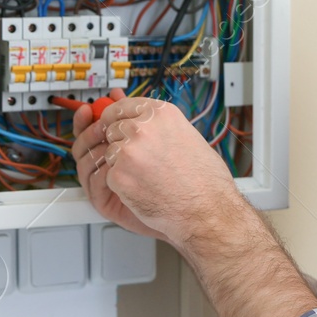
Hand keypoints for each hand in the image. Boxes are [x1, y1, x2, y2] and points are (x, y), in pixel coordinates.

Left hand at [71, 95, 240, 249]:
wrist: (207, 210)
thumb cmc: (204, 180)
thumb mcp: (187, 137)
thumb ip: (158, 125)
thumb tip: (139, 115)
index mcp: (161, 114)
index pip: (123, 105)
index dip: (117, 116)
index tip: (115, 122)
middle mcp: (143, 128)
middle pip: (112, 128)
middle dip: (120, 143)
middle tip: (138, 160)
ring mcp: (128, 152)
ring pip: (109, 153)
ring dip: (121, 165)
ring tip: (147, 177)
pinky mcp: (119, 175)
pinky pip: (109, 176)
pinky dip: (122, 185)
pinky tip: (144, 190)